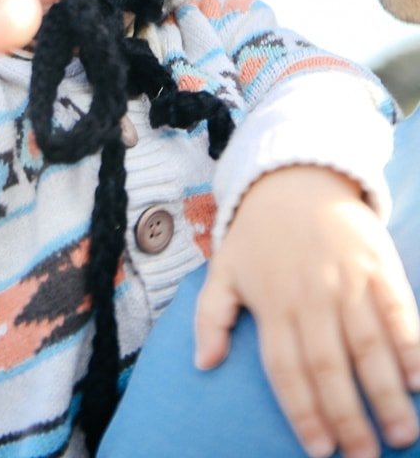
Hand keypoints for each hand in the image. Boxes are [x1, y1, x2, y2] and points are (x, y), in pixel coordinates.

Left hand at [194, 166, 419, 457]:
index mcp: (272, 304)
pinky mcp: (377, 264)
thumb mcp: (224, 267)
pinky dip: (411, 347)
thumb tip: (204, 362)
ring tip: (401, 434)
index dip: (304, 414)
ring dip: (387, 394)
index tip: (322, 452)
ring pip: (368, 346)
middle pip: (329, 367)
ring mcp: (345, 280)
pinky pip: (398, 311)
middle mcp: (309, 296)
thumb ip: (210, 315)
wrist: (296, 175)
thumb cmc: (259, 231)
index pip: (287, 371)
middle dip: (350, 418)